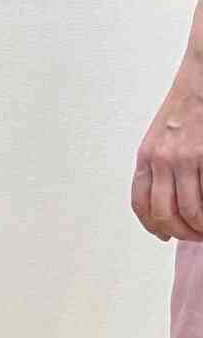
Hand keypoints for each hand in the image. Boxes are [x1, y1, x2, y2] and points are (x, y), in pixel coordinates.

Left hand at [134, 46, 202, 239]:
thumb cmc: (190, 100)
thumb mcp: (163, 132)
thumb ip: (161, 161)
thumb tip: (168, 192)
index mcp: (146, 156)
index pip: (140, 203)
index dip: (152, 225)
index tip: (164, 235)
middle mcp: (161, 160)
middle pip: (163, 214)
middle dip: (180, 232)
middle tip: (195, 237)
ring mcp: (185, 158)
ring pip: (189, 211)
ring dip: (199, 228)